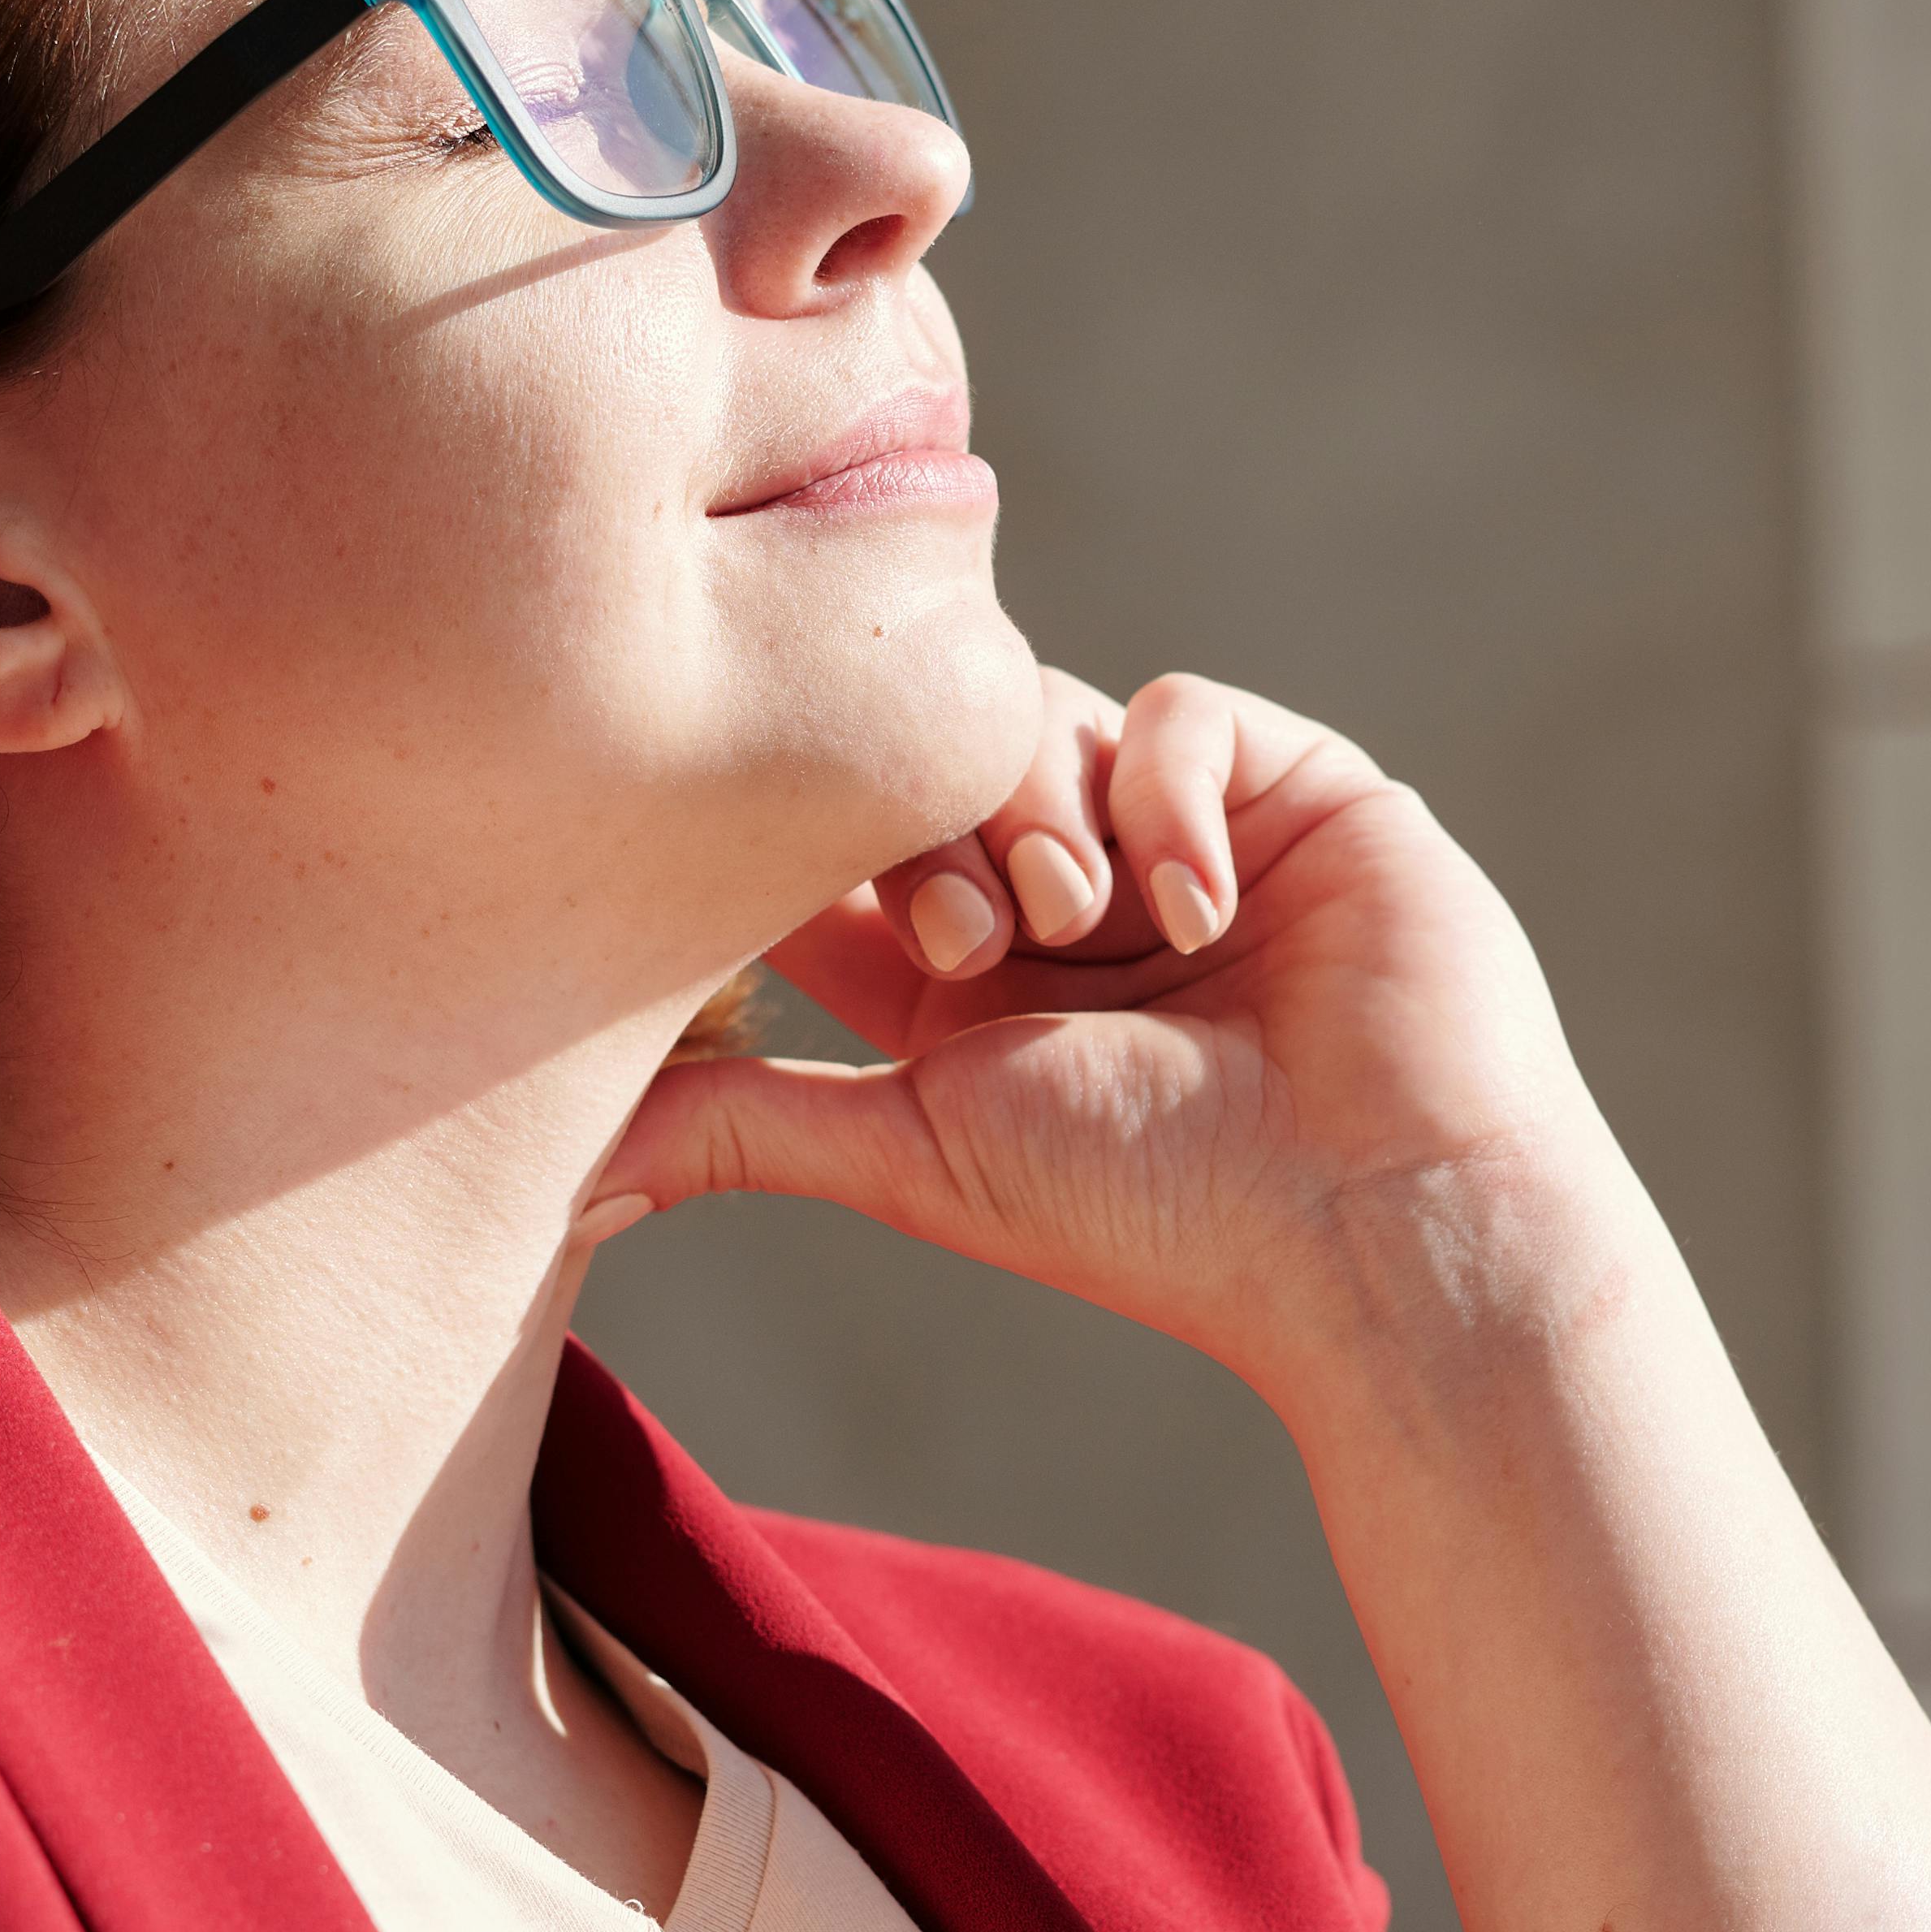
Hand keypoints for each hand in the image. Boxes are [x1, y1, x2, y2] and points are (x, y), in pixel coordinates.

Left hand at [593, 668, 1619, 1390]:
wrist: (1373, 1222)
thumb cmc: (1152, 1212)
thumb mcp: (911, 1152)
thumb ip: (739, 1121)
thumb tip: (557, 1177)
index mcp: (964, 975)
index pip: (835, 841)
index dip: (804, 843)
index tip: (816, 905)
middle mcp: (1065, 894)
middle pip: (922, 761)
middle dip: (931, 837)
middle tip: (977, 944)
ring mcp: (1177, 835)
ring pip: (1037, 714)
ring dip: (1043, 814)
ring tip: (1090, 932)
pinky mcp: (1289, 787)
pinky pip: (1175, 710)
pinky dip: (1167, 798)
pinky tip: (1202, 916)